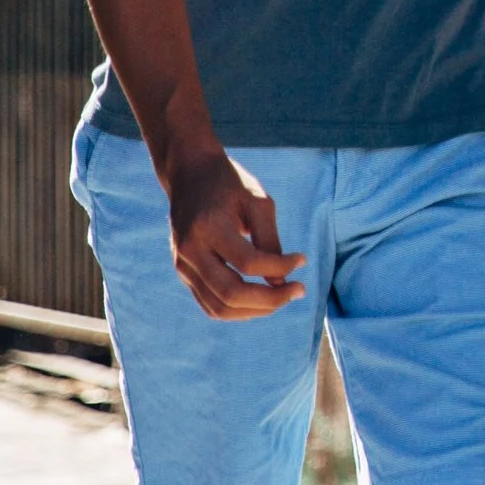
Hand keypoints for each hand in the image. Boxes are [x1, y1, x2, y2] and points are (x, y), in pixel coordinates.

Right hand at [163, 149, 306, 320]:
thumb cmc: (229, 184)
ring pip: (219, 307)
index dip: (280, 267)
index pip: (248, 262)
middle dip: (270, 299)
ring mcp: (183, 265)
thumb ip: (269, 240)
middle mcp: (190, 250)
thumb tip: (280, 283)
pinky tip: (262, 299)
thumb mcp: (256, 201)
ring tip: (283, 297)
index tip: (302, 260)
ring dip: (256, 311)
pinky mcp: (183, 273)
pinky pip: (210, 304)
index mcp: (209, 226)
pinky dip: (238, 310)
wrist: (190, 174)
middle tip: (299, 290)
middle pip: (230, 293)